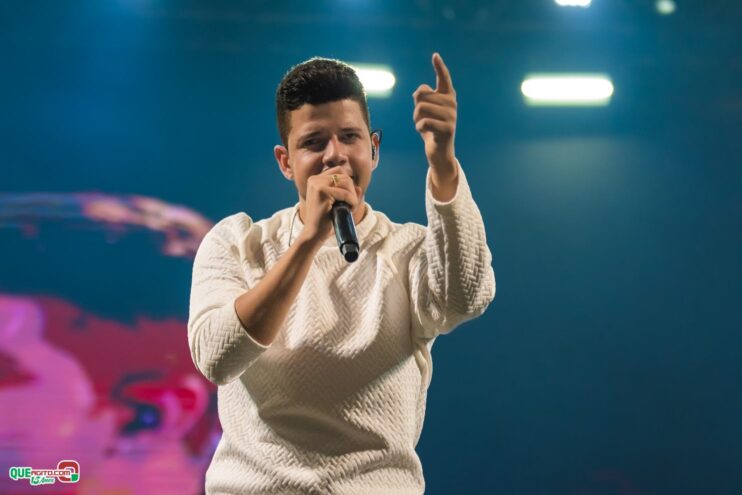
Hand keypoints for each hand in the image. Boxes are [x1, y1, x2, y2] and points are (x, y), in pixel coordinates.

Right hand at [299, 167, 360, 243]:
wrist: (314, 234)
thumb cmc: (326, 220)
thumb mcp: (338, 204)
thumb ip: (348, 194)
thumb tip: (359, 187)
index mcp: (315, 180)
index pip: (339, 171)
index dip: (348, 185)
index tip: (347, 199)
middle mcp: (314, 179)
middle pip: (344, 176)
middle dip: (352, 191)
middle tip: (350, 206)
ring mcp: (317, 184)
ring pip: (347, 182)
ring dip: (353, 196)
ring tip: (349, 208)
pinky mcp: (321, 192)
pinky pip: (346, 193)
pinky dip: (352, 202)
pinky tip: (349, 210)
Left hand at [413, 53, 456, 170]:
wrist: (440, 151)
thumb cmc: (431, 128)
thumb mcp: (425, 111)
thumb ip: (422, 97)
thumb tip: (421, 91)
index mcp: (447, 97)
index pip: (444, 78)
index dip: (439, 67)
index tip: (435, 55)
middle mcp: (452, 104)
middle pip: (422, 94)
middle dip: (416, 108)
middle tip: (423, 119)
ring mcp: (451, 116)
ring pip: (421, 108)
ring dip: (417, 119)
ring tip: (424, 126)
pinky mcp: (448, 129)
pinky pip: (424, 122)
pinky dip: (419, 128)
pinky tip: (425, 133)